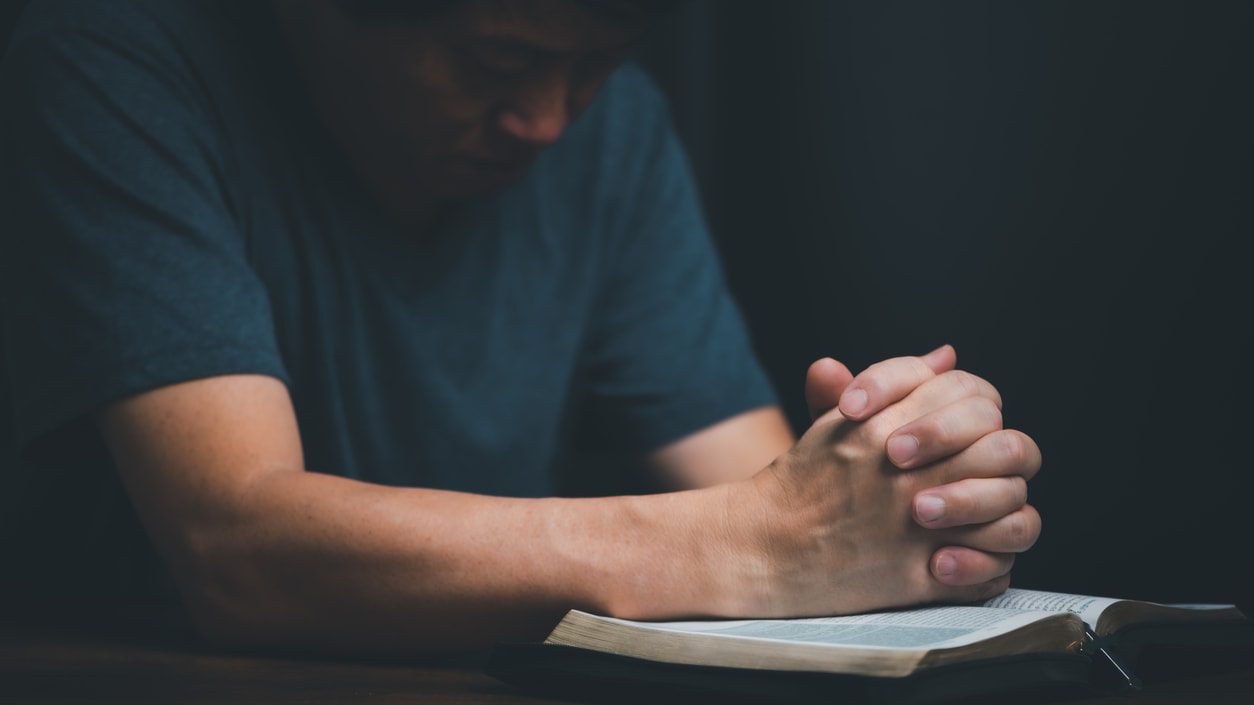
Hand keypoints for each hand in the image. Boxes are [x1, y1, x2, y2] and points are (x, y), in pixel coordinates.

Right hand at [721, 346, 1039, 616]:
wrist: (764, 547)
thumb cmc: (801, 484)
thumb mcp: (836, 421)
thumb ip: (893, 384)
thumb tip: (946, 356)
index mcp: (889, 428)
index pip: (976, 398)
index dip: (981, 410)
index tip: (965, 427)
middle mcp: (911, 476)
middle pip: (1008, 449)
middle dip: (1004, 457)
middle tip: (981, 468)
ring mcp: (920, 531)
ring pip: (1016, 512)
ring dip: (1007, 510)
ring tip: (982, 515)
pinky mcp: (921, 580)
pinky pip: (994, 571)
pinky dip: (990, 566)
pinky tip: (967, 557)